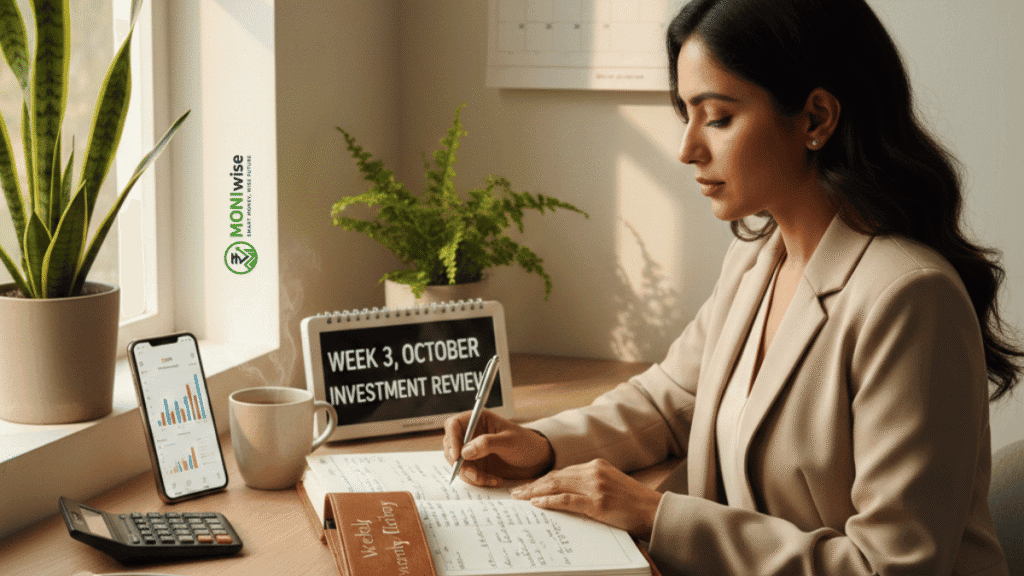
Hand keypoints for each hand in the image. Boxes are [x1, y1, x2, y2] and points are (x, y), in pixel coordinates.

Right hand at [442, 409, 553, 486]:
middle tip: (473, 474)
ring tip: (487, 479)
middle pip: (450, 446)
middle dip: (459, 463)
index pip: (453, 424)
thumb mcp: (509, 442)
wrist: (537, 461)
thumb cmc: (526, 444)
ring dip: (469, 474)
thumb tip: (465, 451)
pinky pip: (468, 474)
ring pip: (457, 463)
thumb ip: (487, 444)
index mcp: (479, 420)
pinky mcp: (477, 465)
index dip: (452, 439)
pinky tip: (494, 480)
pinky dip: (478, 480)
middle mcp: (472, 434)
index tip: (458, 456)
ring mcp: (473, 450)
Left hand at [509, 458, 661, 540]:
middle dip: (534, 484)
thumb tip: (568, 492)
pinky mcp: (597, 502)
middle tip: (517, 491)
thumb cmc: (635, 503)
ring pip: (557, 485)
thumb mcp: (612, 485)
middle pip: (555, 476)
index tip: (529, 485)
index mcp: (597, 466)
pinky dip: (549, 501)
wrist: (655, 511)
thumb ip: (591, 484)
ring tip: (520, 498)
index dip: (543, 479)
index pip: (562, 471)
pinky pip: (567, 500)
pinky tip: (537, 503)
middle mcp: (594, 471)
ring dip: (535, 492)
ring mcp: (595, 486)